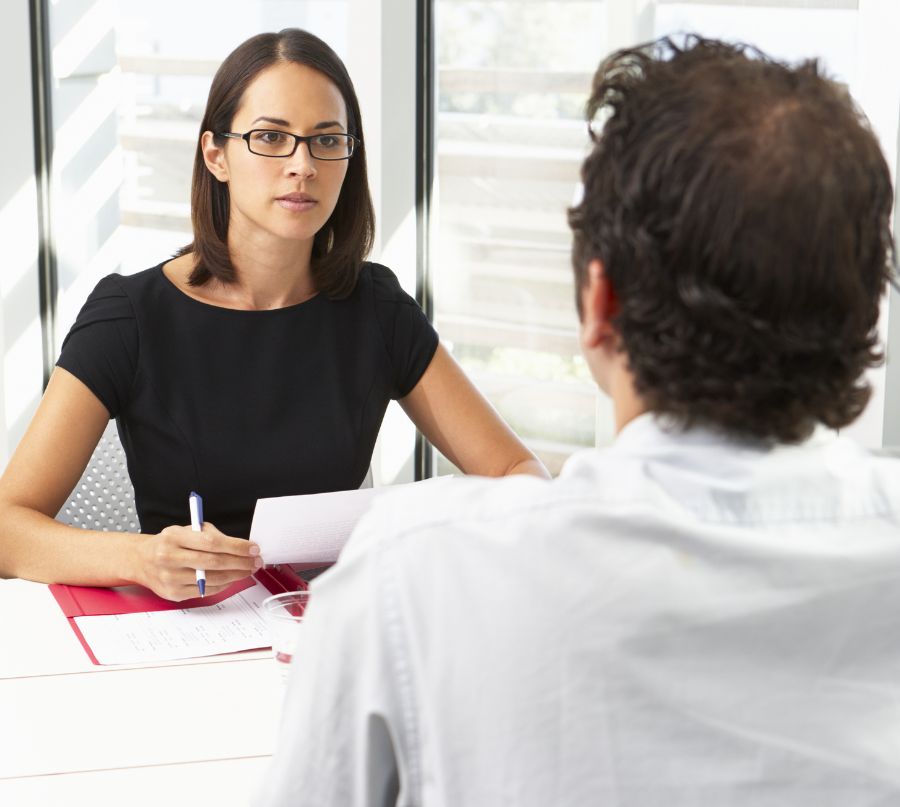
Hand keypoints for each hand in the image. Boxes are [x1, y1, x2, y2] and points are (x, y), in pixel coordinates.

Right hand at [133, 521, 262, 600]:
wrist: (142, 560)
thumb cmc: (170, 543)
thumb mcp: (186, 530)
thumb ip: (210, 535)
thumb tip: (241, 546)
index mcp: (174, 537)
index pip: (212, 542)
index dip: (236, 546)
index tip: (253, 548)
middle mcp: (170, 558)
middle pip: (214, 563)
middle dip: (240, 563)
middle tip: (256, 561)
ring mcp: (171, 578)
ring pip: (211, 579)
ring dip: (235, 575)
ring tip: (248, 570)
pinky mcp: (173, 593)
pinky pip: (204, 591)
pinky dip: (222, 585)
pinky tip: (232, 579)